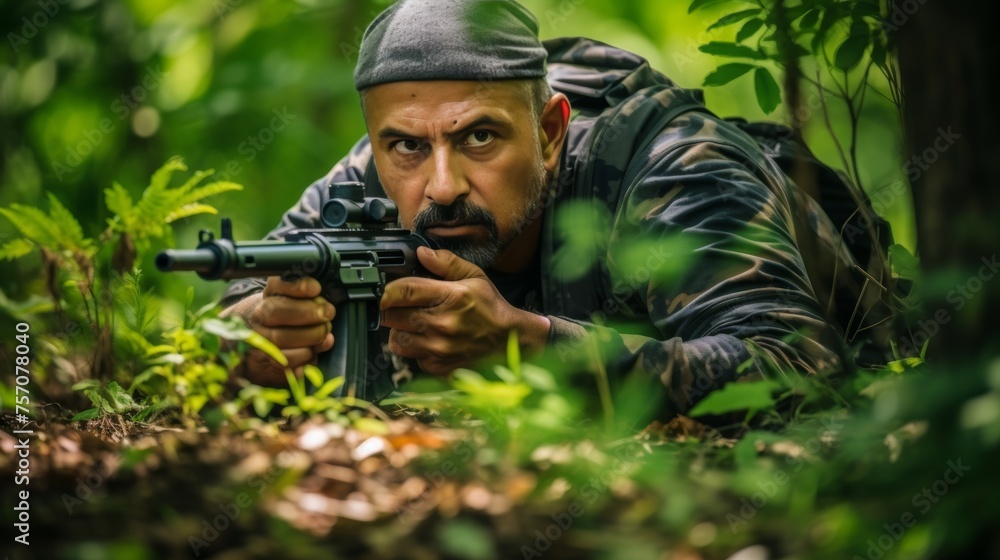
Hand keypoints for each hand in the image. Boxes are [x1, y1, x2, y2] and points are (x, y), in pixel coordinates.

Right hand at [222, 276, 334, 385]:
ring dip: (309, 336)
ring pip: (279, 337)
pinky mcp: (266, 360)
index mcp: (270, 295)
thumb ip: (313, 301)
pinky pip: (284, 361)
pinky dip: (303, 357)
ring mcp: (259, 339)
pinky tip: (313, 351)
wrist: (268, 346)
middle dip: (307, 312)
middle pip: (274, 311)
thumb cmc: (295, 320)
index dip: (295, 285)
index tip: (316, 288)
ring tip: (323, 333)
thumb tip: (325, 310)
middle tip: (327, 313)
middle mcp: (259, 315)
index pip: (275, 284)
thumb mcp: (303, 304)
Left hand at [379, 247, 549, 374]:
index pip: (404, 291)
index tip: (383, 290)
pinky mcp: (437, 366)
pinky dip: (414, 348)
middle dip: (392, 308)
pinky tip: (428, 340)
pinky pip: (411, 356)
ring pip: (396, 339)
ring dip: (400, 330)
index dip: (386, 289)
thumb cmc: (490, 308)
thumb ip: (446, 263)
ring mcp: (438, 349)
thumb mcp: (474, 277)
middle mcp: (442, 325)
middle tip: (402, 305)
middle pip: (392, 316)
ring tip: (414, 323)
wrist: (509, 342)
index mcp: (451, 297)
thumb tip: (421, 253)